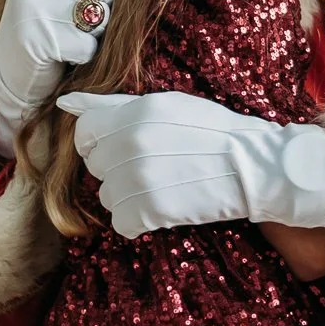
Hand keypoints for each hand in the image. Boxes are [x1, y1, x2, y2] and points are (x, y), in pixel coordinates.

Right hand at [0, 0, 130, 155]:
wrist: (12, 77)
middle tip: (74, 21)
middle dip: (104, 6)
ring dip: (96, 33)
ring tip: (69, 36)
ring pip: (101, 12)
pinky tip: (60, 57)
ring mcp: (28, 4)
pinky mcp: (34, 38)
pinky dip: (83, 57)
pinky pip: (87, 46)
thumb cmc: (50, 23)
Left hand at [66, 90, 324, 237]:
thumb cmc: (215, 134)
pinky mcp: (151, 210)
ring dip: (129, 198)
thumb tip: (66, 103)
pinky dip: (139, 221)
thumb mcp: (168, 106)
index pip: (85, 132)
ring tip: (163, 188)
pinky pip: (121, 223)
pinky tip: (163, 209)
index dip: (100, 143)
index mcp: (136, 112)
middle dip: (118, 170)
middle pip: (96, 167)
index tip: (124, 150)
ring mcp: (140, 177)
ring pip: (106, 196)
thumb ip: (113, 105)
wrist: (257, 168)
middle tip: (155, 169)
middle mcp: (132, 142)